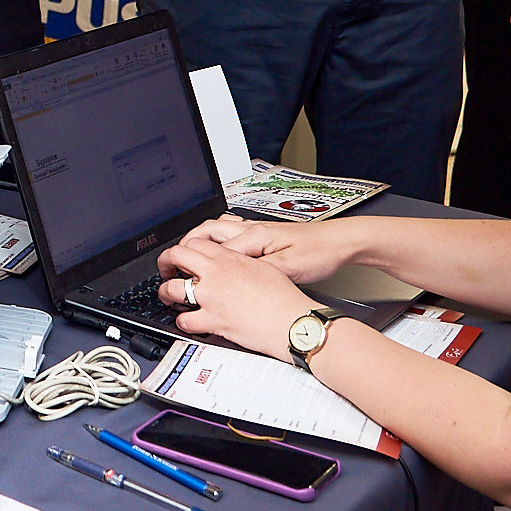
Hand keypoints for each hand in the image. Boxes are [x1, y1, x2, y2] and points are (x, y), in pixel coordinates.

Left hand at [155, 233, 324, 361]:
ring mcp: (212, 297)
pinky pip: (185, 321)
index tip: (183, 256)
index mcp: (230, 258)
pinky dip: (183, 322)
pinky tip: (187, 321)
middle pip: (176, 256)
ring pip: (172, 289)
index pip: (195, 243)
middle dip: (165, 263)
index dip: (184, 249)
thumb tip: (232, 261)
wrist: (293, 321)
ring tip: (167, 296)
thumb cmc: (284, 298)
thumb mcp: (264, 267)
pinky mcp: (213, 320)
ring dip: (166, 293)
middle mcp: (217, 274)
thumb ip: (241, 262)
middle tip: (165, 270)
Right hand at [172, 213, 369, 285]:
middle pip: (205, 232)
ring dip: (198, 241)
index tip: (176, 279)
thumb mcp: (289, 268)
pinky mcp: (264, 236)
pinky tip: (219, 252)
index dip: (190, 264)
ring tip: (186, 257)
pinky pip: (230, 234)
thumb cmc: (320, 253)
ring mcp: (256, 231)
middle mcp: (251, 230)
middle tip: (170, 264)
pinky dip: (217, 241)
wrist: (341, 242)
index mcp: (253, 237)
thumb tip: (232, 280)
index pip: (211, 249)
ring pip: (216, 230)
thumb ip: (258, 272)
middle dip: (183, 247)